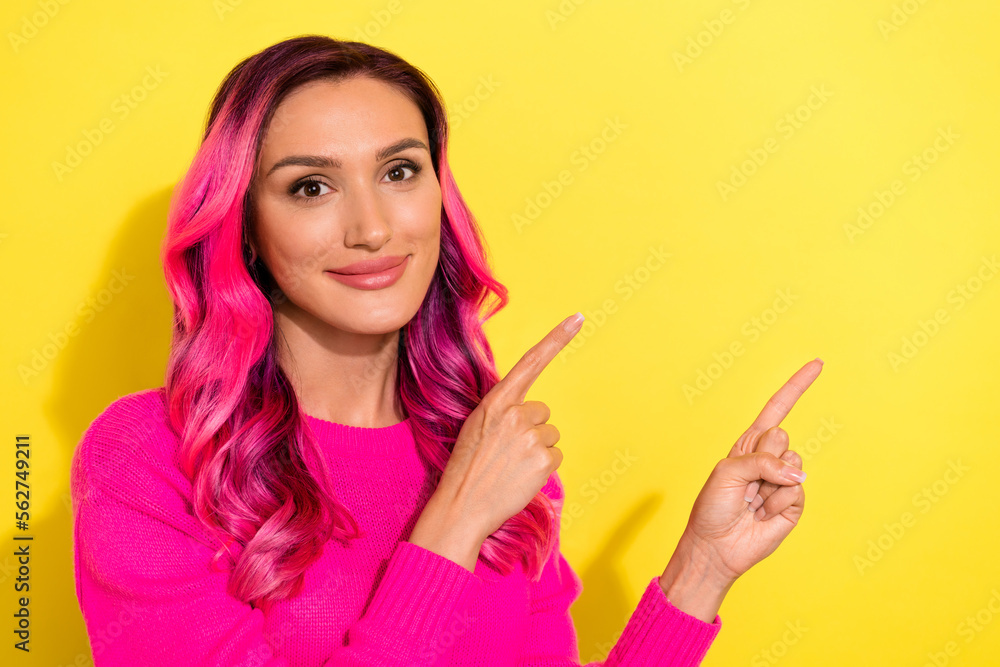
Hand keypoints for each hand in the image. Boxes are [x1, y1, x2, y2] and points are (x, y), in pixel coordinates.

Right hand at [430, 313, 584, 543]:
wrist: (462, 506)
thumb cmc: (467, 469)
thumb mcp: (477, 428)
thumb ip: (502, 413)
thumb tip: (531, 412)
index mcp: (496, 401)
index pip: (530, 362)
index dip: (556, 338)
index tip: (577, 319)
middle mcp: (515, 413)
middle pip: (543, 413)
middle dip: (532, 431)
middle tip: (507, 453)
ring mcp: (531, 436)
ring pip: (551, 437)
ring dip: (537, 452)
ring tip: (511, 467)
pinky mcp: (544, 459)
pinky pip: (556, 457)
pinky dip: (543, 469)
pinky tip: (521, 478)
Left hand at [678, 359, 822, 586]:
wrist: (716, 545)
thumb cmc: (713, 506)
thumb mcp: (727, 472)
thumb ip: (761, 461)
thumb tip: (797, 473)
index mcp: (750, 444)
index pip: (778, 409)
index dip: (797, 386)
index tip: (818, 364)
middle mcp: (769, 458)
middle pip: (781, 436)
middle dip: (762, 458)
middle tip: (745, 482)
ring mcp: (784, 480)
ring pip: (791, 463)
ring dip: (768, 484)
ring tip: (751, 501)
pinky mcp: (794, 504)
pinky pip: (796, 491)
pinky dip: (777, 502)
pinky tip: (762, 513)